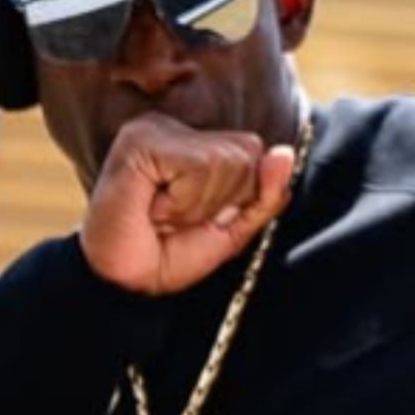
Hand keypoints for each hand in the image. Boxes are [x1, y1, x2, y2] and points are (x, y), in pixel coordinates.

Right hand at [80, 112, 296, 295]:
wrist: (127, 285)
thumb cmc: (171, 255)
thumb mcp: (233, 229)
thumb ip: (265, 195)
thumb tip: (286, 154)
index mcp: (196, 142)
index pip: (253, 152)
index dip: (238, 197)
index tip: (197, 218)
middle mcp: (175, 128)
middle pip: (246, 154)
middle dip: (221, 202)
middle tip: (177, 220)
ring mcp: (156, 129)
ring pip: (225, 161)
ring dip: (197, 205)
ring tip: (163, 216)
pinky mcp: (141, 140)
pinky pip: (198, 167)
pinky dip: (182, 203)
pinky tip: (152, 209)